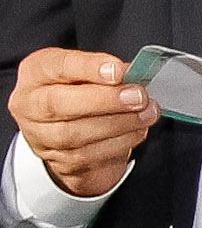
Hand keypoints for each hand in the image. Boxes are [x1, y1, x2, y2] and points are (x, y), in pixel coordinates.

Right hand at [9, 48, 153, 198]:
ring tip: (147, 113)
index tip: (119, 70)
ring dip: (119, 123)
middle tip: (138, 96)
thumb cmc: (80, 91)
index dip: (88, 68)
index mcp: (35, 73)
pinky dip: (120, 142)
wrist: (71, 130)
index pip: (56, 66)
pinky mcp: (59, 160)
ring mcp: (41, 136)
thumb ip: (105, 70)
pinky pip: (89, 155)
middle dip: (104, 100)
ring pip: (74, 134)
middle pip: (57, 104)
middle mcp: (30, 104)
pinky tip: (138, 131)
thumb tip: (132, 75)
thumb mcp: (87, 71)